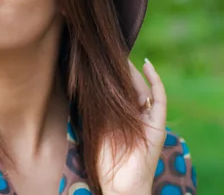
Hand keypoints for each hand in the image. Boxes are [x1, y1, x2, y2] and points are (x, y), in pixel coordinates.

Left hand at [98, 58, 166, 194]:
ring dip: (132, 71)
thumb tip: (76, 84)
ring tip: (121, 55)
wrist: (118, 182)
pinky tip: (146, 64)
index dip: (109, 75)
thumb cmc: (102, 159)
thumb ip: (89, 107)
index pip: (115, 90)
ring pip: (141, 88)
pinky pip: (159, 98)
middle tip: (108, 52)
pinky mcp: (158, 124)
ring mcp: (147, 119)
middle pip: (128, 87)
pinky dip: (155, 80)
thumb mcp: (92, 126)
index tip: (97, 59)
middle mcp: (133, 116)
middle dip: (119, 70)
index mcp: (118, 117)